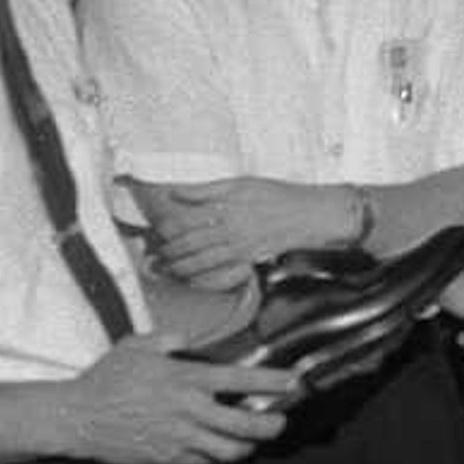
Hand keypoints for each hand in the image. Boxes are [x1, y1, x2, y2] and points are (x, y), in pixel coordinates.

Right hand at [67, 334, 296, 463]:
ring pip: (229, 450)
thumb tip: (185, 339)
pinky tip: (219, 450)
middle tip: (280, 421)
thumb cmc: (105, 379)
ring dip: (247, 447)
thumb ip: (166, 340)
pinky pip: (204, 462)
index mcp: (184, 378)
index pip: (239, 380)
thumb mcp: (135, 347)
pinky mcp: (168, 457)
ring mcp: (179, 437)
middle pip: (245, 425)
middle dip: (271, 425)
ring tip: (253, 441)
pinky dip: (217, 458)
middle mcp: (188, 409)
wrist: (76, 417)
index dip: (271, 382)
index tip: (292, 381)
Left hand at [137, 177, 357, 290]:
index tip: (155, 231)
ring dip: (179, 267)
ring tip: (164, 270)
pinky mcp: (248, 258)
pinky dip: (202, 277)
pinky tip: (190, 280)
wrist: (310, 214)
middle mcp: (228, 229)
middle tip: (153, 257)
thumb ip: (206, 190)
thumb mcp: (241, 183)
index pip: (185, 220)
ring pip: (201, 260)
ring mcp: (238, 246)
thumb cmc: (277, 195)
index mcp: (224, 207)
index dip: (165, 228)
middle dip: (167, 252)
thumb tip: (175, 192)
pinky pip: (219, 271)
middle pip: (189, 243)